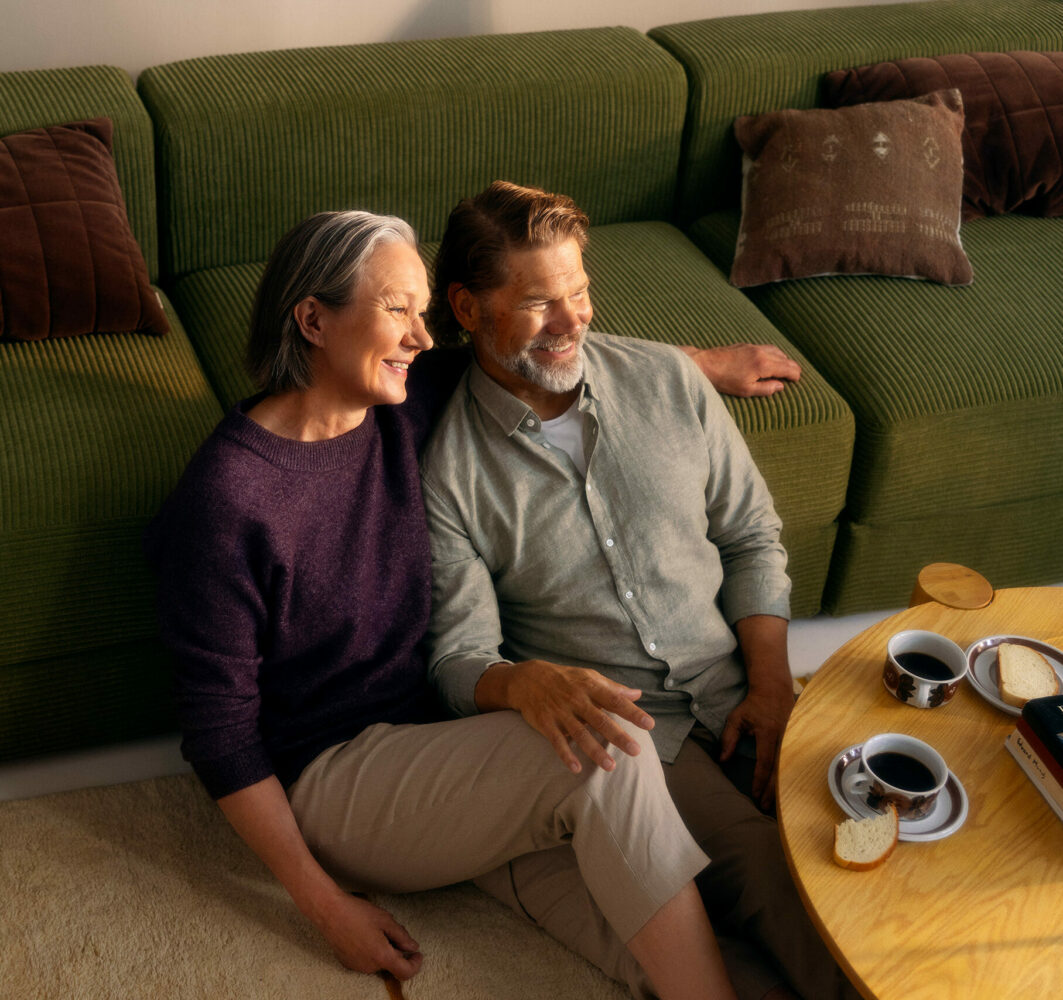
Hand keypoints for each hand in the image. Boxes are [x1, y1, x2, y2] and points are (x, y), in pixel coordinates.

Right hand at [314, 890, 422, 980]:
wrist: (329, 912)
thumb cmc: (357, 913)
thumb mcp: (385, 920)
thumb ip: (402, 936)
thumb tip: (412, 947)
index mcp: (381, 956)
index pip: (405, 972)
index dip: (415, 965)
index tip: (417, 954)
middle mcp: (369, 966)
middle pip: (391, 964)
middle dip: (396, 949)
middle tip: (391, 929)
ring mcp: (357, 966)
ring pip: (378, 961)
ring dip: (382, 949)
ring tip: (374, 928)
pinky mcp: (347, 963)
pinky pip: (365, 960)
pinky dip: (370, 950)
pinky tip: (363, 933)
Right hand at [478, 660, 653, 772]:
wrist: (527, 679)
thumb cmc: (564, 678)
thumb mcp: (588, 677)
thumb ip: (613, 688)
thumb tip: (637, 694)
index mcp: (590, 687)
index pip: (615, 700)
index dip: (632, 712)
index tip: (649, 724)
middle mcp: (576, 700)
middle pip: (600, 720)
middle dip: (618, 736)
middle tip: (636, 751)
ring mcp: (560, 712)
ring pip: (580, 734)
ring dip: (595, 751)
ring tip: (611, 766)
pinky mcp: (546, 723)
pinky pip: (557, 741)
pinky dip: (566, 755)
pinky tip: (576, 768)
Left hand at [680, 343, 800, 397]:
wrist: (704, 364)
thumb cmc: (724, 380)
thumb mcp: (746, 390)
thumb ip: (766, 389)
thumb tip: (780, 386)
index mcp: (764, 365)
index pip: (788, 368)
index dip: (795, 375)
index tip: (797, 381)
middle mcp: (762, 352)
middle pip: (785, 358)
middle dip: (792, 367)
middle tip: (795, 375)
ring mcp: (753, 346)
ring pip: (776, 350)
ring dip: (783, 359)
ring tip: (785, 367)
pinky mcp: (746, 345)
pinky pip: (766, 347)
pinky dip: (773, 353)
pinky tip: (769, 359)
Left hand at [718, 680, 794, 808]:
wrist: (774, 690)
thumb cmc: (753, 705)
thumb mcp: (736, 719)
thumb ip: (728, 739)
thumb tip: (721, 760)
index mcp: (768, 733)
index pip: (764, 762)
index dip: (759, 780)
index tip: (753, 794)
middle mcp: (784, 738)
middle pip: (779, 770)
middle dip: (771, 790)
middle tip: (763, 806)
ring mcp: (793, 739)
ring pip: (788, 769)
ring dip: (781, 787)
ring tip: (773, 804)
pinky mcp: (798, 741)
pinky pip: (793, 763)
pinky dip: (788, 777)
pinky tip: (784, 789)